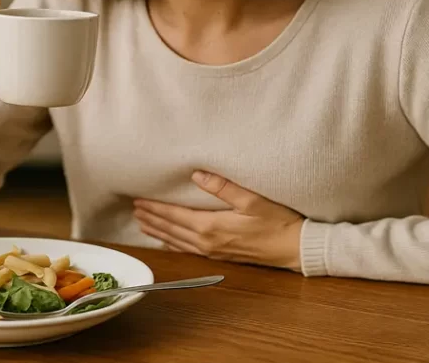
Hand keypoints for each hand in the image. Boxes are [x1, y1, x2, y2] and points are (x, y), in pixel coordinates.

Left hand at [133, 171, 304, 270]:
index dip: (156, 207)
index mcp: (212, 227)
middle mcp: (208, 241)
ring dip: (158, 231)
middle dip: (152, 218)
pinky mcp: (220, 255)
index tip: (139, 199)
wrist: (294, 248)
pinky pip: (188, 250)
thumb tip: (197, 174)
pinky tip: (167, 242)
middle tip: (135, 209)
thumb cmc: (277, 221)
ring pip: (177, 241)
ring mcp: (213, 251)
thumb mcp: (252, 199)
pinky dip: (173, 244)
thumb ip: (223, 187)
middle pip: (171, 229)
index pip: (175, 215)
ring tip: (142, 223)